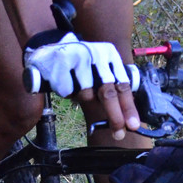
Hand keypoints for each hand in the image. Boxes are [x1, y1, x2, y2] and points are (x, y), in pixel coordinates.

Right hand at [23, 32, 140, 138]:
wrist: (49, 48)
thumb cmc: (80, 65)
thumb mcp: (100, 67)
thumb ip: (112, 86)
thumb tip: (126, 119)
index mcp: (110, 54)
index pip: (123, 84)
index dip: (129, 107)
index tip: (133, 125)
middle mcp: (97, 53)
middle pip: (108, 92)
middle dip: (115, 116)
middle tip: (118, 133)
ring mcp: (79, 57)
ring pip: (86, 94)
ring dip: (82, 98)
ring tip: (77, 86)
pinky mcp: (62, 62)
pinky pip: (68, 92)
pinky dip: (67, 93)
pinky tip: (64, 81)